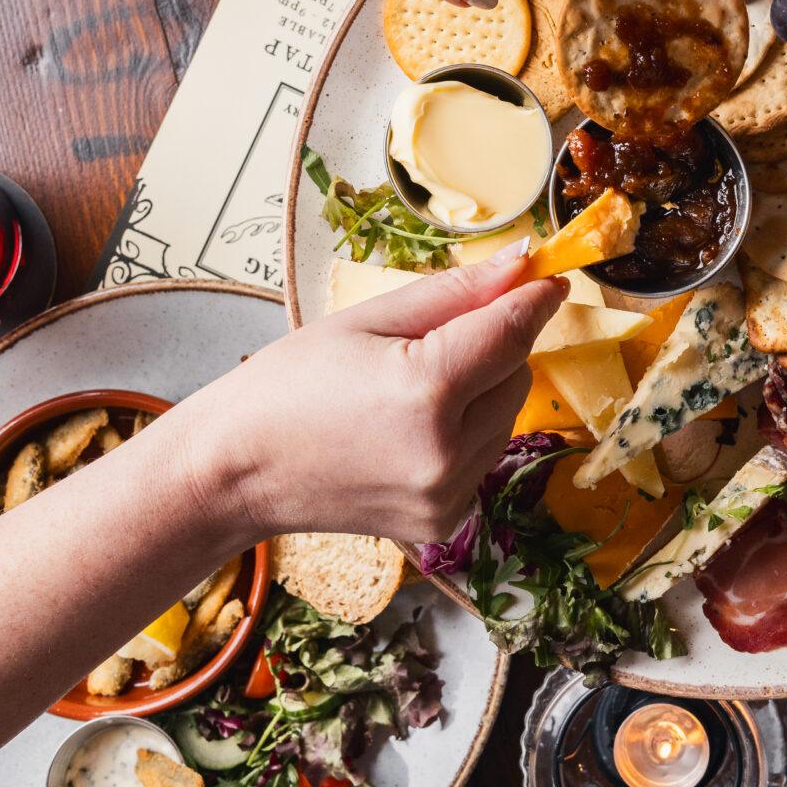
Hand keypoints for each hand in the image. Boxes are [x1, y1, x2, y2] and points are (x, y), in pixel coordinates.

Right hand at [163, 254, 566, 544]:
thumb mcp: (367, 321)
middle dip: (492, 347)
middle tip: (430, 341)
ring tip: (408, 390)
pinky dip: (464, 433)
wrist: (236, 472)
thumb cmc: (287, 386)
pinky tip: (408, 430)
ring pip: (508, 416)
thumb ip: (455, 294)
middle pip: (518, 374)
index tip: (550, 277)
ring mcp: (447, 497)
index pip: (512, 333)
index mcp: (425, 392)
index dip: (535, 300)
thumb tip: (521, 265)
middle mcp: (446, 454)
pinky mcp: (444, 522)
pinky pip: (484, 456)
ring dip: (481, 392)